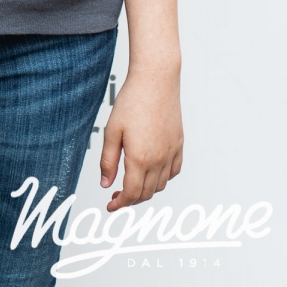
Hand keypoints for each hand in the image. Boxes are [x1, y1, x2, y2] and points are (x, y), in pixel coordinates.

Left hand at [100, 67, 182, 211]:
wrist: (156, 81)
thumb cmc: (132, 101)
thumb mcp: (112, 131)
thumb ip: (108, 161)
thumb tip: (106, 184)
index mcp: (140, 158)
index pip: (132, 193)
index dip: (120, 204)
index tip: (111, 206)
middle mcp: (159, 160)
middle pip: (146, 193)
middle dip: (131, 199)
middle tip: (117, 195)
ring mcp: (171, 153)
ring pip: (160, 185)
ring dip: (146, 190)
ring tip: (132, 182)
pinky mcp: (179, 144)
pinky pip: (174, 171)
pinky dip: (163, 178)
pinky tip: (152, 171)